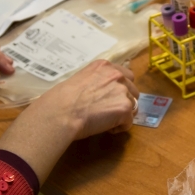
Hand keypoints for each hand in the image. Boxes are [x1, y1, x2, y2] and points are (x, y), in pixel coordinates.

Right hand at [0, 60, 139, 180]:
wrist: (62, 111)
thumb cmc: (62, 99)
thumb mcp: (80, 80)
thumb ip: (96, 82)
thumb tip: (100, 93)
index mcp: (104, 66)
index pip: (125, 75)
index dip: (120, 89)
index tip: (110, 98)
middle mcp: (117, 75)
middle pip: (133, 90)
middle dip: (123, 101)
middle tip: (108, 111)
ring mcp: (123, 91)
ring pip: (133, 106)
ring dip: (122, 114)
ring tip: (105, 121)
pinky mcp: (125, 108)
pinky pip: (129, 122)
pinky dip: (119, 128)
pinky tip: (105, 128)